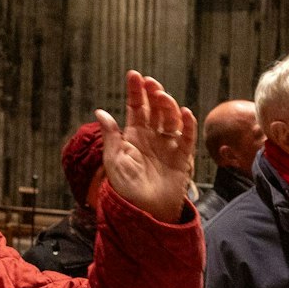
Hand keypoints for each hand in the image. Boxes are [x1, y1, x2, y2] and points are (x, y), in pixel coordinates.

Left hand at [97, 71, 197, 223]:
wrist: (145, 213)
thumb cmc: (125, 190)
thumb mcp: (114, 161)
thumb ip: (111, 136)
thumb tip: (100, 112)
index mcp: (134, 136)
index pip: (136, 108)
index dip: (135, 92)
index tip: (134, 75)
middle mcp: (152, 137)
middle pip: (155, 109)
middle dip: (153, 94)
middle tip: (150, 83)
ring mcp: (168, 146)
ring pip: (171, 119)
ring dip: (168, 106)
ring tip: (162, 96)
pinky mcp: (182, 158)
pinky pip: (187, 138)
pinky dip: (188, 125)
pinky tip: (185, 113)